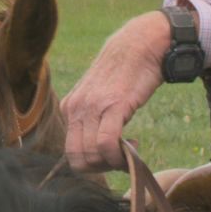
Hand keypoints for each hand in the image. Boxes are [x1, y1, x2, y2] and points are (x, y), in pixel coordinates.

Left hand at [62, 11, 171, 172]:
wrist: (140, 43)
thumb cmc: (125, 72)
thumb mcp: (100, 94)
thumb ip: (92, 116)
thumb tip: (96, 146)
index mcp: (69, 106)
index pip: (70, 151)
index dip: (92, 163)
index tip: (111, 156)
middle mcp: (75, 107)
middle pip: (77, 158)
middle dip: (101, 168)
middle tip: (121, 158)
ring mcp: (92, 106)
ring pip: (90, 155)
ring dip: (112, 163)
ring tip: (130, 151)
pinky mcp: (113, 105)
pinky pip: (106, 143)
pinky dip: (117, 156)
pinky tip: (133, 148)